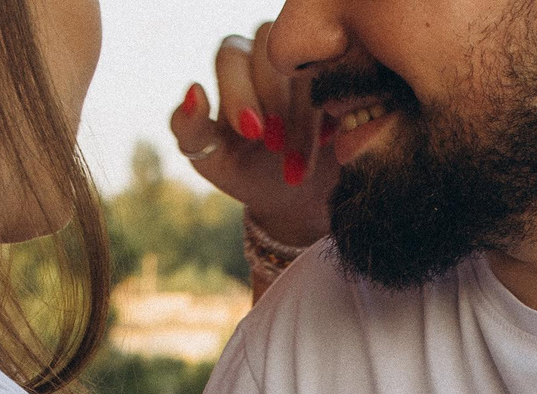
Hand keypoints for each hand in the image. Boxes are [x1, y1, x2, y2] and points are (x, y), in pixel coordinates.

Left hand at [167, 25, 335, 249]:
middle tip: (275, 145)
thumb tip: (193, 90)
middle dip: (273, 101)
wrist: (295, 198)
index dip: (239, 92)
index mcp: (235, 63)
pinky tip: (333, 144)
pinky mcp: (346, 82)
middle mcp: (273, 53)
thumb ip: (190, 129)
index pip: (231, 56)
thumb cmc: (247, 172)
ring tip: (300, 160)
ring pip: (309, 67)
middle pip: (272, 54)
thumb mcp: (211, 160)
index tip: (251, 132)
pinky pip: (346, 81)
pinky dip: (340, 109)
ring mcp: (313, 62)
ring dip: (304, 114)